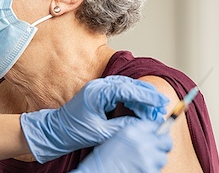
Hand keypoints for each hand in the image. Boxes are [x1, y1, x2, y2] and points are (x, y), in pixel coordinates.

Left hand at [20, 75, 168, 162]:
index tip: (160, 102)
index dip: (146, 95)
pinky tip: (140, 108)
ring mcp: (99, 88)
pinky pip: (121, 92)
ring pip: (127, 87)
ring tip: (154, 109)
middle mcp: (99, 86)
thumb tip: (143, 124)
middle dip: (147, 96)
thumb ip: (123, 126)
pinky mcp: (100, 93)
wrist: (57, 131)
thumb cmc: (74, 131)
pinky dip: (133, 99)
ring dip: (141, 97)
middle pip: (129, 85)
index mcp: (97, 93)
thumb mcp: (102, 132)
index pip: (127, 89)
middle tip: (161, 106)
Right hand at [71, 120, 172, 172]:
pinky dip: (150, 171)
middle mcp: (142, 142)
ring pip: (162, 158)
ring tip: (140, 163)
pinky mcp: (149, 171)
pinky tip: (138, 170)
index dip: (159, 131)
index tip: (160, 135)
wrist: (97, 172)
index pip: (155, 125)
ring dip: (155, 161)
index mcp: (132, 131)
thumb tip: (154, 135)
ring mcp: (147, 158)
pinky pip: (157, 170)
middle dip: (163, 146)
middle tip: (157, 150)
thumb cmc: (103, 160)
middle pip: (166, 141)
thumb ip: (136, 134)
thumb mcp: (117, 138)